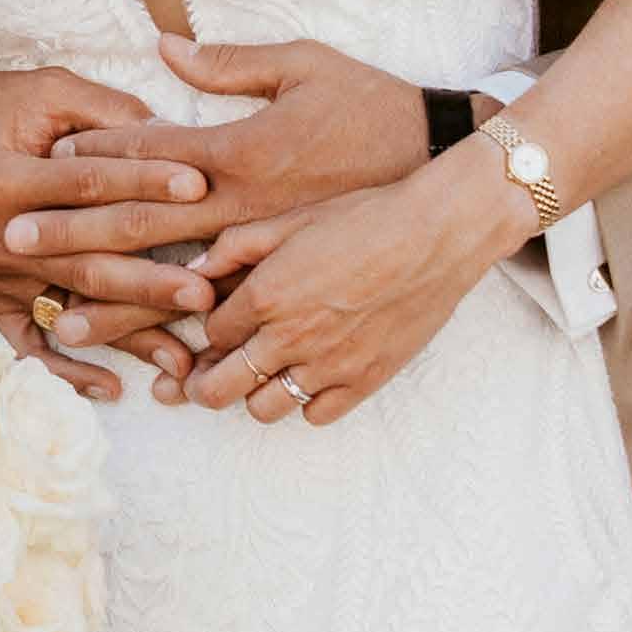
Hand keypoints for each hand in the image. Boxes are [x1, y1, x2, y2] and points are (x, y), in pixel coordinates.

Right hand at [0, 68, 215, 401]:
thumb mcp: (43, 91)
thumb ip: (105, 111)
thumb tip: (171, 134)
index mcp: (3, 178)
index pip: (86, 184)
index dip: (144, 181)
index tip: (198, 185)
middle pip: (84, 260)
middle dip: (149, 279)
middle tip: (206, 290)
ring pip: (71, 307)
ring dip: (128, 333)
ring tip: (182, 354)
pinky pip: (25, 346)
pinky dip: (65, 371)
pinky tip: (111, 387)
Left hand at [32, 35, 427, 352]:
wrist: (454, 182)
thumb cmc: (378, 110)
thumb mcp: (306, 66)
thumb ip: (229, 63)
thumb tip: (163, 47)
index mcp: (244, 159)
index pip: (147, 164)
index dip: (88, 167)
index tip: (35, 175)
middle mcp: (251, 223)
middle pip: (145, 243)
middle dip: (76, 249)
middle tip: (19, 257)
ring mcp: (280, 274)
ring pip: (181, 310)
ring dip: (126, 321)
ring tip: (70, 332)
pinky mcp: (315, 317)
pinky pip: (248, 346)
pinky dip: (210, 362)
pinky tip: (176, 375)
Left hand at [183, 147, 536, 426]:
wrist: (436, 236)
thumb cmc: (364, 217)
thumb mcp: (293, 218)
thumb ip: (237, 245)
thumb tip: (195, 270)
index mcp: (266, 294)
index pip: (211, 332)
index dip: (209, 328)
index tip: (218, 321)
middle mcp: (290, 338)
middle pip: (220, 388)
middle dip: (205, 384)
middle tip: (207, 376)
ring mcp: (327, 366)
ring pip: (263, 409)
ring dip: (255, 393)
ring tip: (264, 372)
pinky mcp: (363, 382)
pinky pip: (316, 414)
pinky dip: (306, 401)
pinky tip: (311, 373)